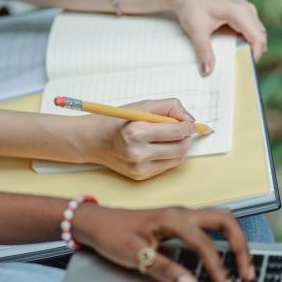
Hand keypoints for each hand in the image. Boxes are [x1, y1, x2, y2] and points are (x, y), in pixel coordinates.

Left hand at [72, 204, 253, 281]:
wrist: (95, 222)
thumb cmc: (111, 236)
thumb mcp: (134, 256)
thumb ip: (164, 270)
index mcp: (172, 219)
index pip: (206, 245)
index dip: (219, 269)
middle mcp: (182, 213)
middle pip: (226, 221)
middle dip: (242, 247)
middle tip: (248, 274)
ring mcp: (182, 215)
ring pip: (221, 220)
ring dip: (236, 241)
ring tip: (243, 268)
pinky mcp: (180, 221)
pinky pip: (210, 226)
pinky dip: (224, 240)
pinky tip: (225, 259)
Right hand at [77, 98, 195, 180]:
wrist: (92, 141)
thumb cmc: (116, 121)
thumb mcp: (141, 106)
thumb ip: (168, 107)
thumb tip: (190, 119)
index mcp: (137, 132)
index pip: (177, 131)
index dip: (188, 126)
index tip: (189, 123)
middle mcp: (138, 152)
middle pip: (180, 148)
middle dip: (186, 138)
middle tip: (182, 130)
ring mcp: (139, 167)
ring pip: (177, 160)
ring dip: (179, 148)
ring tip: (169, 138)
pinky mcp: (140, 176)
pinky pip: (166, 167)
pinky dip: (168, 156)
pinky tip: (158, 148)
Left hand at [171, 0, 267, 74]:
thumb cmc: (192, 7)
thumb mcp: (196, 31)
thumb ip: (203, 51)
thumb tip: (207, 71)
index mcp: (240, 12)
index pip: (257, 39)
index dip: (254, 56)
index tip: (244, 70)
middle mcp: (247, 11)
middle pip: (260, 38)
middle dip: (252, 54)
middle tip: (239, 70)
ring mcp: (246, 12)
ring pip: (257, 36)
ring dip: (249, 49)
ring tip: (236, 62)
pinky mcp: (242, 15)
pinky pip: (251, 33)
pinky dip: (245, 44)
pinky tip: (233, 52)